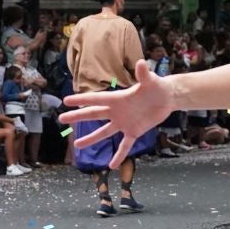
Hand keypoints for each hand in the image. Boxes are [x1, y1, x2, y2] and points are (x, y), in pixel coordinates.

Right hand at [59, 59, 173, 156]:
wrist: (167, 98)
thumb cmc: (157, 87)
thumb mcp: (151, 81)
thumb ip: (144, 74)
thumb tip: (141, 63)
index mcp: (118, 99)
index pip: (97, 99)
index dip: (82, 100)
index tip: (66, 101)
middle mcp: (117, 111)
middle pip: (94, 114)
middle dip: (78, 116)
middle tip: (62, 118)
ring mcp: (124, 122)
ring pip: (105, 132)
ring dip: (91, 139)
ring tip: (77, 145)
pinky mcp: (134, 131)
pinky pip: (124, 145)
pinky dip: (119, 155)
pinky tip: (112, 165)